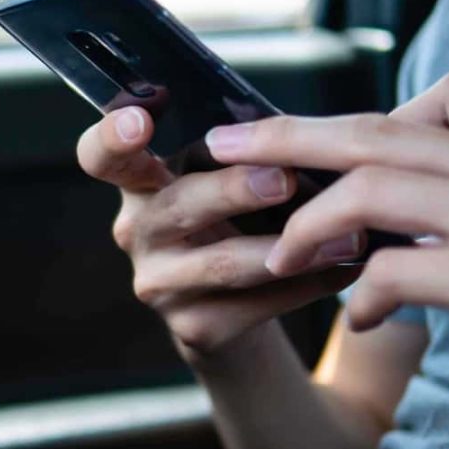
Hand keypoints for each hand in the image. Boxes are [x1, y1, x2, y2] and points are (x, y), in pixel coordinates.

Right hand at [77, 107, 357, 359]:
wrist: (229, 306)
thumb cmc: (233, 219)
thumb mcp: (221, 179)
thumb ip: (238, 154)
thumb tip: (298, 133)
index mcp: (138, 182)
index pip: (100, 156)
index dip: (111, 138)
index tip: (138, 122)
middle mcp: (136, 231)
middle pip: (176, 205)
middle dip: (231, 190)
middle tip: (283, 178)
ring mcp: (158, 283)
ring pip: (223, 263)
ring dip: (291, 247)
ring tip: (348, 234)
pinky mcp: (192, 326)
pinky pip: (256, 304)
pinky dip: (309, 285)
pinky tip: (347, 269)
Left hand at [205, 71, 448, 331]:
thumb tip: (376, 148)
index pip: (419, 105)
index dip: (333, 123)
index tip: (259, 134)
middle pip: (375, 138)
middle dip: (286, 142)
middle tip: (221, 146)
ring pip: (369, 192)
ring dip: (309, 226)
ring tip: (281, 259)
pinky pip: (392, 270)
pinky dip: (365, 293)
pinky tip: (360, 317)